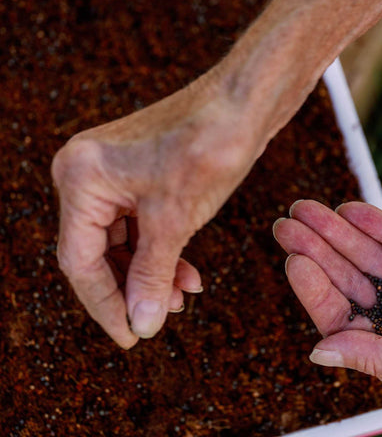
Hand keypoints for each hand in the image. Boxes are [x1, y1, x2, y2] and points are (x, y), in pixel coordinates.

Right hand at [51, 74, 257, 348]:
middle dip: (133, 288)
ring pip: (123, 241)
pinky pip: (140, 223)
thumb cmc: (210, 145)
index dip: (104, 306)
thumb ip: (152, 274)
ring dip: (151, 272)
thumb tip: (141, 324)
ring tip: (182, 296)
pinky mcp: (141, 173)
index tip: (131, 337)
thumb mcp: (176, 219)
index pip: (79, 261)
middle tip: (161, 317)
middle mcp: (88, 173)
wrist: (247, 100)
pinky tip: (187, 272)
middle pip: (98, 252)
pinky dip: (162, 250)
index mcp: (81, 178)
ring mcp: (115, 172)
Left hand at [273, 200, 381, 414]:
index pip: (340, 315)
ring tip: (308, 207)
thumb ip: (377, 358)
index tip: (294, 259)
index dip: (315, 287)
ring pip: (371, 254)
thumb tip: (318, 352)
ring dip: (340, 230)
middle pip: (348, 277)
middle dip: (318, 247)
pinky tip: (352, 210)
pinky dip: (381, 226)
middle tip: (287, 221)